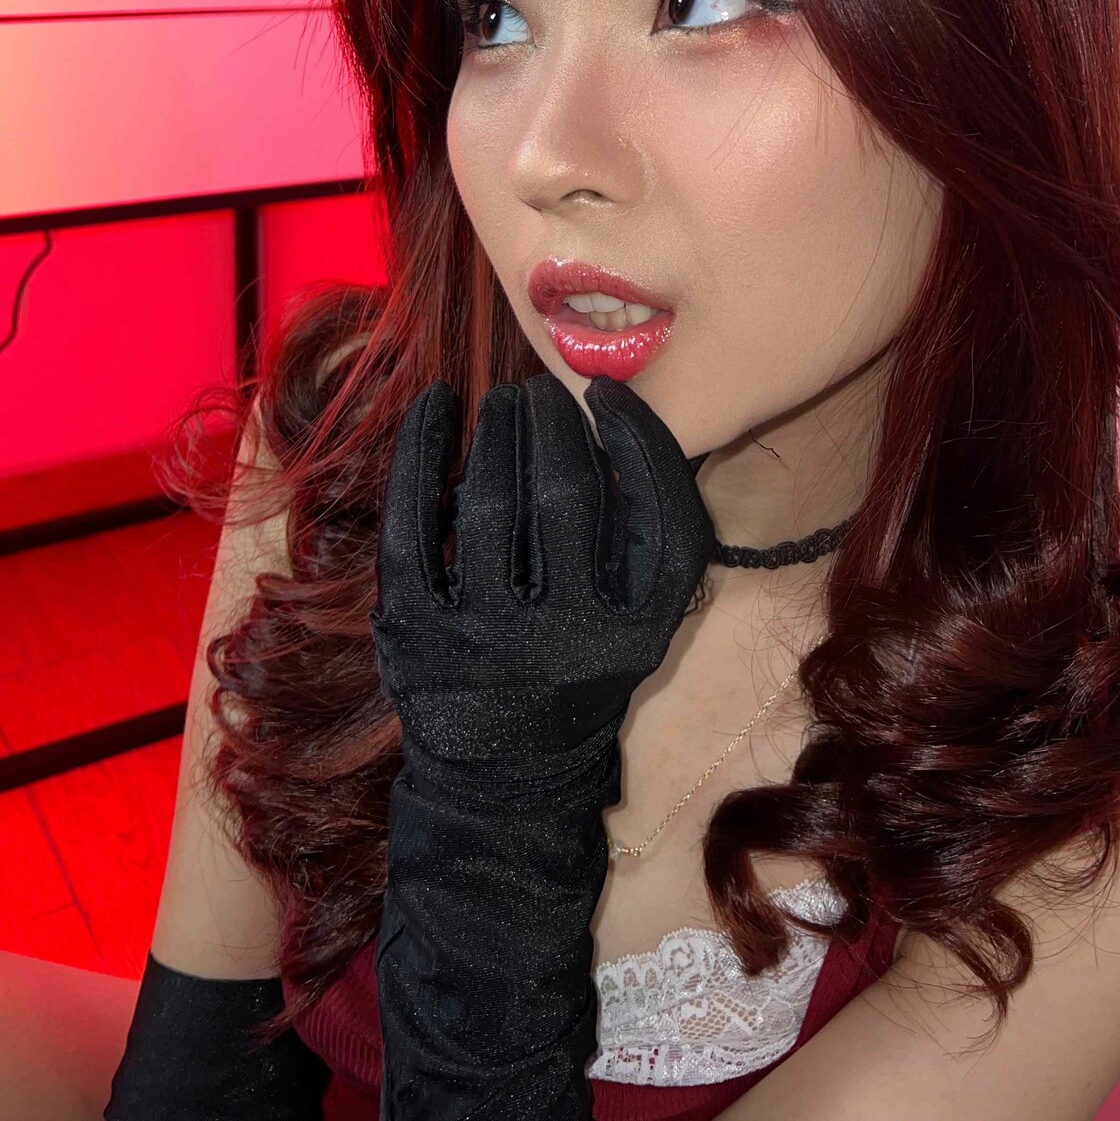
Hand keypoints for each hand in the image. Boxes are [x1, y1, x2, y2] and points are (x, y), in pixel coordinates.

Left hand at [369, 370, 715, 775]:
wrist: (504, 778)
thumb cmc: (579, 673)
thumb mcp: (640, 624)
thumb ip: (647, 538)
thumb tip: (615, 418)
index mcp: (633, 632)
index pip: (660, 513)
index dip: (640, 439)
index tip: (612, 397)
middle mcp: (562, 637)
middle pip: (566, 494)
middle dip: (554, 423)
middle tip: (545, 390)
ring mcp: (480, 635)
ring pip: (489, 503)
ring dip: (497, 431)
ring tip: (504, 401)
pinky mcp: (411, 629)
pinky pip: (412, 521)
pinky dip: (421, 452)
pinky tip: (433, 405)